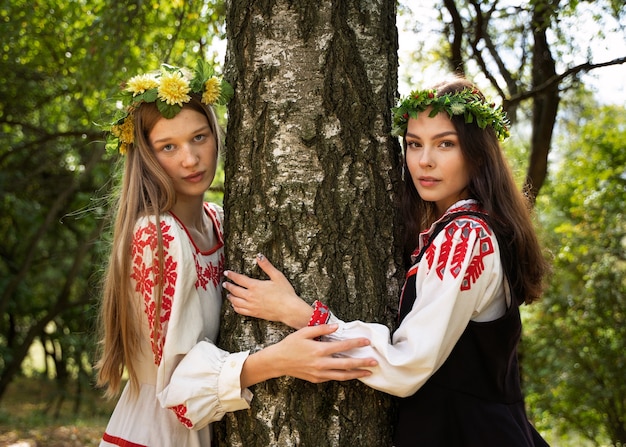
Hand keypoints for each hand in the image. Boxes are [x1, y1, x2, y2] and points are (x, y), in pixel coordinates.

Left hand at [224, 254, 312, 328]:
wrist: (288, 309)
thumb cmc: (285, 293)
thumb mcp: (277, 276)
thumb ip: (267, 266)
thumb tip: (259, 256)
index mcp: (255, 286)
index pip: (239, 279)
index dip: (231, 275)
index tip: (227, 273)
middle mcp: (250, 296)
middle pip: (235, 290)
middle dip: (228, 286)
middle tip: (225, 283)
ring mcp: (251, 306)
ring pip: (235, 302)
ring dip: (230, 297)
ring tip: (228, 294)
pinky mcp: (254, 313)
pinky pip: (240, 311)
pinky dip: (235, 308)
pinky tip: (235, 306)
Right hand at [241, 324, 377, 387]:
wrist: (278, 361)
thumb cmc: (290, 345)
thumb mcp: (304, 332)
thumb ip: (321, 329)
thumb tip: (336, 327)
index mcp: (319, 350)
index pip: (342, 346)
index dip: (356, 343)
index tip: (366, 341)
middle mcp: (321, 363)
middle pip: (346, 364)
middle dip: (362, 362)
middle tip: (374, 362)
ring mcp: (319, 373)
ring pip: (342, 375)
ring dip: (356, 374)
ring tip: (368, 372)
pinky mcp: (316, 379)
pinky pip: (333, 378)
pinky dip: (344, 377)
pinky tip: (351, 374)